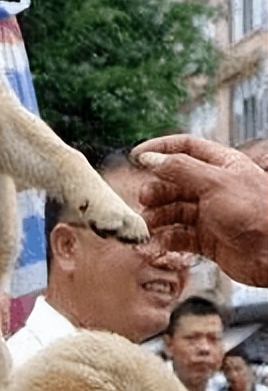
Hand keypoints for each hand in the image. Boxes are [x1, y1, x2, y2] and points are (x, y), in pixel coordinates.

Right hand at [133, 135, 267, 286]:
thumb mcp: (214, 182)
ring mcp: (209, 214)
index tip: (135, 156)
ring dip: (156, 218)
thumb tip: (149, 158)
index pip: (185, 148)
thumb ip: (179, 169)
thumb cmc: (257, 212)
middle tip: (145, 200)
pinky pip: (178, 236)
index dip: (159, 149)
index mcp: (221, 165)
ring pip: (172, 211)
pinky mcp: (206, 239)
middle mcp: (213, 188)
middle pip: (172, 183)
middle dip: (155, 191)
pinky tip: (160, 242)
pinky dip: (165, 239)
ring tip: (148, 226)